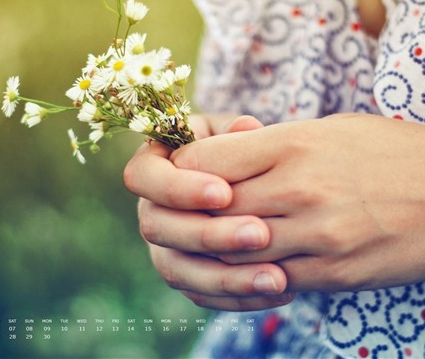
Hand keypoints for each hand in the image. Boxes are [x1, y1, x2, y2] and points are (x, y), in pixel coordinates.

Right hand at [125, 114, 294, 310]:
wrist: (259, 180)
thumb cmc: (244, 146)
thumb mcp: (241, 133)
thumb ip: (239, 134)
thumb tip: (246, 128)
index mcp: (153, 165)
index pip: (142, 177)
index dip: (178, 188)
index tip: (224, 192)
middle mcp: (151, 209)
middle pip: (158, 229)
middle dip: (208, 234)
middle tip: (260, 234)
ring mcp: (165, 246)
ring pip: (178, 270)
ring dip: (226, 277)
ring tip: (277, 277)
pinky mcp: (187, 276)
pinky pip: (203, 295)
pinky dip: (240, 296)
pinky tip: (281, 290)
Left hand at [171, 113, 424, 291]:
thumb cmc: (398, 153)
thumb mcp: (333, 129)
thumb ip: (273, 145)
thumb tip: (220, 158)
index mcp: (294, 143)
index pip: (203, 162)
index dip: (181, 171)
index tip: (183, 174)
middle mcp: (298, 190)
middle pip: (208, 210)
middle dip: (186, 214)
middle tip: (183, 214)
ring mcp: (315, 237)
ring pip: (231, 253)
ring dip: (212, 250)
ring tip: (209, 242)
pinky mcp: (332, 274)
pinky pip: (268, 282)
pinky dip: (247, 277)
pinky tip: (247, 267)